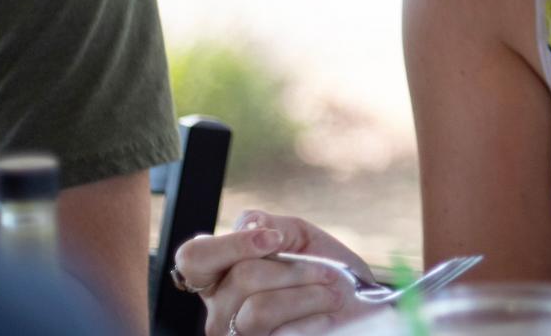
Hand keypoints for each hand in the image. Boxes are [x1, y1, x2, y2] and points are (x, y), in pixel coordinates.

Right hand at [172, 210, 380, 335]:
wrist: (356, 306)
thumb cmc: (323, 268)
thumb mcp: (297, 236)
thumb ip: (271, 225)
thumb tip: (251, 226)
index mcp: (217, 273)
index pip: (194, 258)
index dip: (232, 245)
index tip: (275, 240)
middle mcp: (217, 309)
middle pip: (242, 278)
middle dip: (295, 270)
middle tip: (329, 273)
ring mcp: (234, 335)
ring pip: (261, 309)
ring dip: (310, 296)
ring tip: (335, 294)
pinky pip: (282, 334)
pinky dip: (312, 320)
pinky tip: (327, 317)